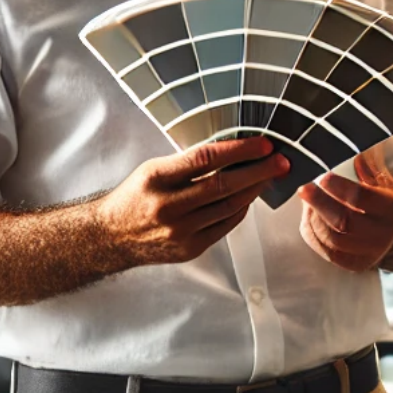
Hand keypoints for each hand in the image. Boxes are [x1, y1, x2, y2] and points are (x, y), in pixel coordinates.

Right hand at [92, 137, 288, 269]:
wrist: (111, 237)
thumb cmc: (136, 197)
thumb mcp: (153, 170)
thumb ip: (187, 163)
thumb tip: (232, 150)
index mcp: (156, 178)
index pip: (205, 158)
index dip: (239, 150)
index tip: (263, 144)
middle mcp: (168, 206)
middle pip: (224, 185)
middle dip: (259, 171)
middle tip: (280, 161)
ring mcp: (179, 231)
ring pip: (229, 206)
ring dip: (254, 189)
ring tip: (269, 176)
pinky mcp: (189, 249)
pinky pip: (225, 226)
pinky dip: (241, 209)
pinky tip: (249, 197)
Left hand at [298, 152, 392, 272]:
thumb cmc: (384, 204)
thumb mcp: (383, 182)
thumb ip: (367, 168)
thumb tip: (352, 152)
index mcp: (391, 209)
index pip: (362, 198)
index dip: (339, 187)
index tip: (323, 176)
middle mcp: (382, 233)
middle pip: (345, 221)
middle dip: (320, 204)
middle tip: (303, 189)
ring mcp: (368, 252)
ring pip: (333, 239)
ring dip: (314, 219)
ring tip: (306, 203)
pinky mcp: (354, 264)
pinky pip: (328, 252)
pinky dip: (313, 235)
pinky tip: (309, 219)